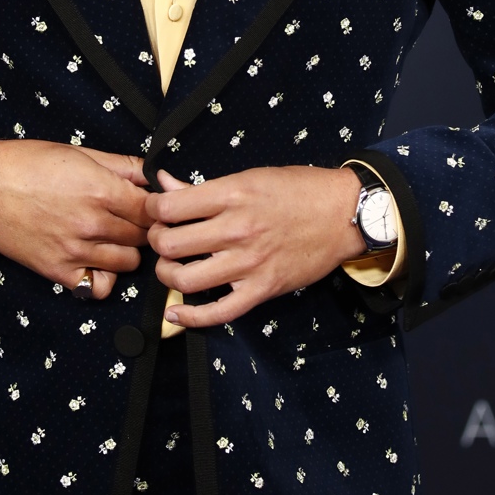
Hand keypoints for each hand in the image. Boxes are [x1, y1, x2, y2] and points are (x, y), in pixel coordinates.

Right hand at [0, 135, 149, 299]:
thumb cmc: (28, 163)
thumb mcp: (80, 153)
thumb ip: (122, 166)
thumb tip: (155, 173)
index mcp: (101, 190)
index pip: (153, 209)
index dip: (157, 207)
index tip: (151, 206)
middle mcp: (92, 223)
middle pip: (144, 237)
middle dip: (143, 228)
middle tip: (132, 220)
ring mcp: (75, 251)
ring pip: (128, 263)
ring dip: (126, 251)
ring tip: (114, 238)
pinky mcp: (57, 271)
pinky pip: (98, 287)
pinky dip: (103, 277)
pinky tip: (97, 261)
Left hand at [145, 165, 365, 327]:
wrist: (342, 213)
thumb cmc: (298, 189)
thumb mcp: (249, 176)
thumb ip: (201, 187)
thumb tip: (163, 182)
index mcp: (231, 194)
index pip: (169, 207)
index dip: (151, 209)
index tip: (154, 211)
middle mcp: (236, 229)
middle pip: (170, 244)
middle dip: (155, 241)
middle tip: (161, 238)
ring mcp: (249, 263)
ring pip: (185, 280)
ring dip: (166, 275)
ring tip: (170, 266)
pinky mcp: (262, 289)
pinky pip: (218, 312)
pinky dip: (190, 317)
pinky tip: (176, 313)